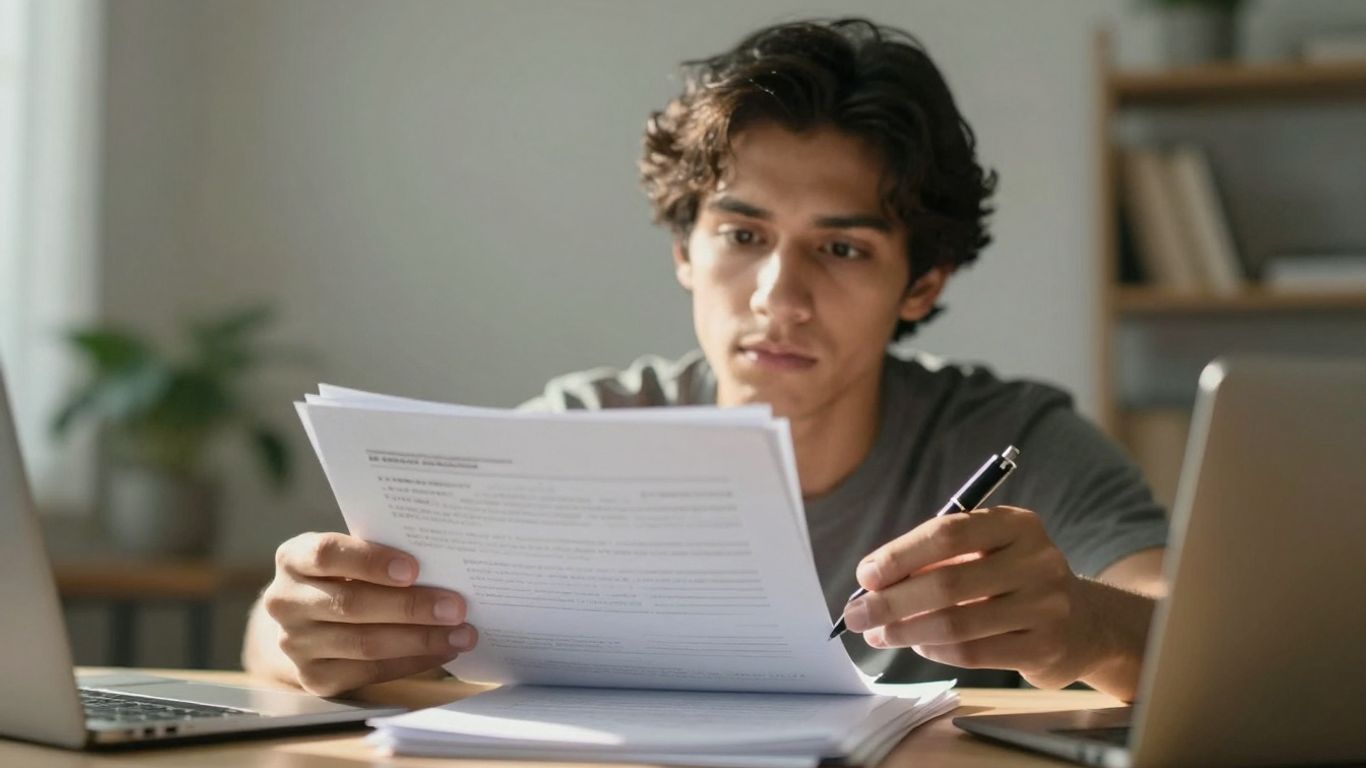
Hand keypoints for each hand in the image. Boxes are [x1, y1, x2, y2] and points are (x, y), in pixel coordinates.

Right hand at [257, 532, 476, 695]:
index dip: (370, 561)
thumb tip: (442, 566)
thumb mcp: (349, 556)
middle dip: (411, 606)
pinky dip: (411, 662)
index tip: (414, 568)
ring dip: (420, 640)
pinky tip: (441, 652)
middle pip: (352, 605)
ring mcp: (296, 643)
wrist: (306, 621)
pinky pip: (369, 672)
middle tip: (456, 607)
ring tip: (460, 634)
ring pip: (364, 643)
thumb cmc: (343, 576)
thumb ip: (379, 556)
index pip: (327, 554)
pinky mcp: (313, 678)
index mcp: (294, 559)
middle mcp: (286, 601)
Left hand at [843, 506, 1116, 690]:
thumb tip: (872, 583)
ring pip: (957, 623)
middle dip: (892, 601)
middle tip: (857, 615)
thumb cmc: (1014, 580)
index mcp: (1016, 525)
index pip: (948, 533)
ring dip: (907, 632)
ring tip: (879, 635)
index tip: (865, 576)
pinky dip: (936, 651)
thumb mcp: (988, 553)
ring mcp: (1046, 606)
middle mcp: (1036, 560)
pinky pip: (974, 653)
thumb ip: (937, 560)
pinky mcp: (1045, 647)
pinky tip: (918, 647)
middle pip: (948, 582)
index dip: (900, 555)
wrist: (1086, 622)